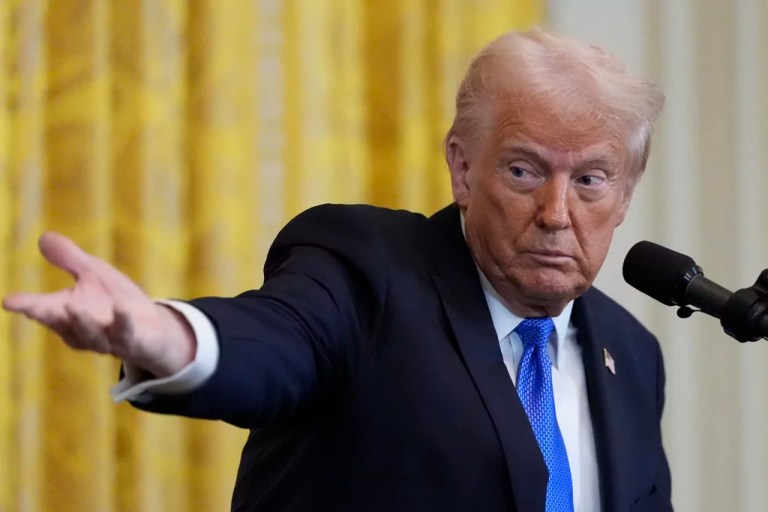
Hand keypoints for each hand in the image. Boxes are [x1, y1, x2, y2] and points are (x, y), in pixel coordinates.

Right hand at [2, 232, 195, 376]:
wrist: (153, 332)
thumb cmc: (116, 302)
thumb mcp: (94, 275)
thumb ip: (70, 260)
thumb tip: (43, 237)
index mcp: (68, 314)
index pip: (43, 310)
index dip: (26, 306)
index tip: (8, 301)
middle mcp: (84, 331)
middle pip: (64, 326)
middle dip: (49, 317)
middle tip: (34, 308)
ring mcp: (109, 340)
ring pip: (92, 337)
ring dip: (83, 323)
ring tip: (73, 306)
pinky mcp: (135, 343)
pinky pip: (128, 336)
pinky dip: (125, 323)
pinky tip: (123, 307)